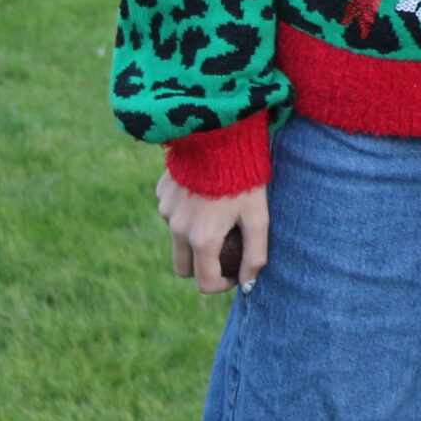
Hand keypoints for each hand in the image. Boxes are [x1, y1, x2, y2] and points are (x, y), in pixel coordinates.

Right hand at [156, 171, 268, 293]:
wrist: (220, 135)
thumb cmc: (245, 177)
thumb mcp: (258, 217)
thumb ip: (255, 255)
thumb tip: (248, 284)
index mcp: (202, 239)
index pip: (205, 282)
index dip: (223, 284)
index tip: (235, 272)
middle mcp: (177, 229)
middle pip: (184, 268)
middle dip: (202, 268)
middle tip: (224, 251)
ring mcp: (166, 210)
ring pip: (177, 238)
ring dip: (193, 237)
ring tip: (218, 215)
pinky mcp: (162, 193)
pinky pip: (172, 213)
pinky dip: (186, 212)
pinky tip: (206, 193)